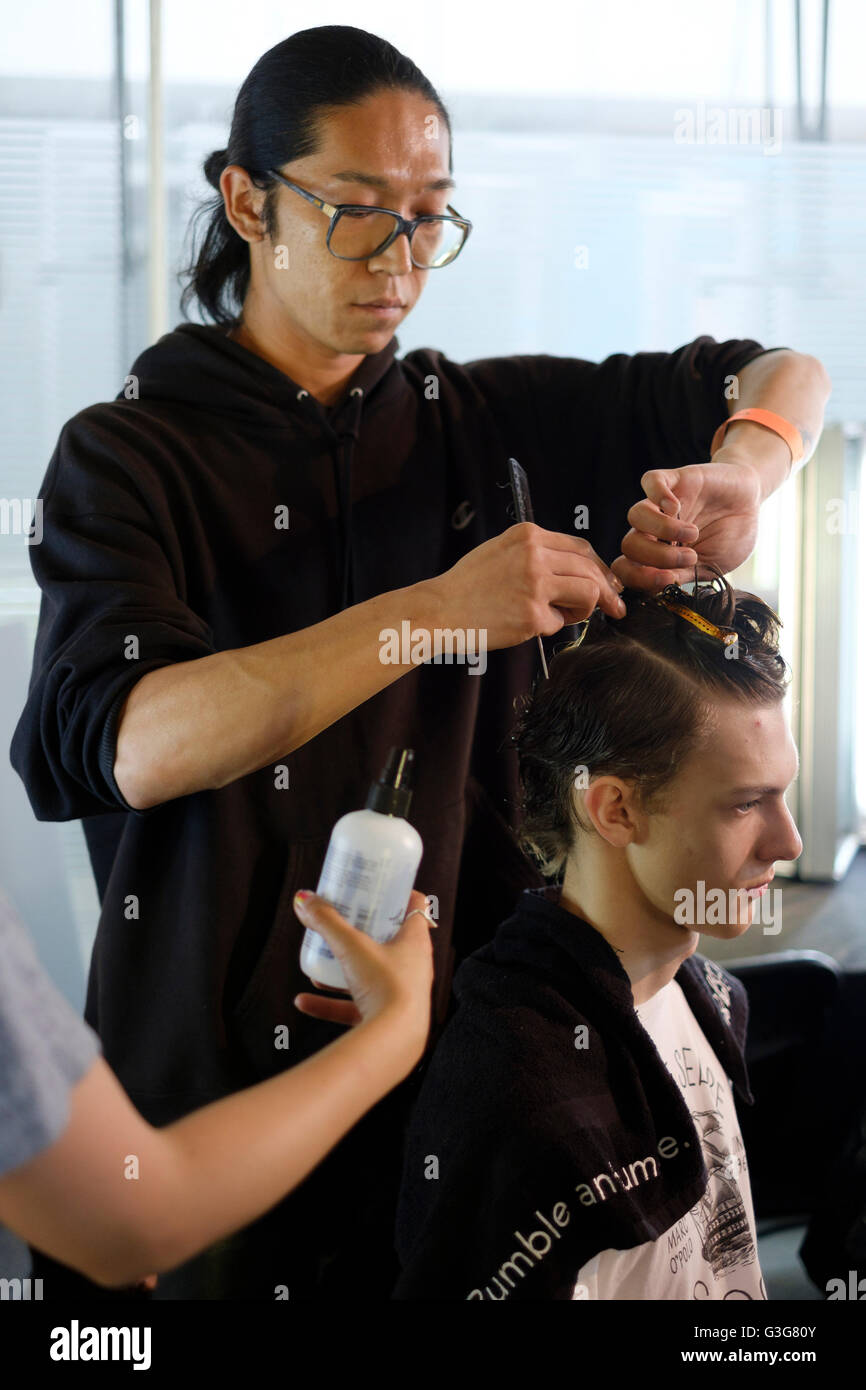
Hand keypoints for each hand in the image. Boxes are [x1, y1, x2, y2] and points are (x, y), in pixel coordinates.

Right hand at [292, 890, 433, 1054]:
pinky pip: (354, 1007)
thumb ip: (327, 922)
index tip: (376, 887)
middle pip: (390, 940)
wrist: (395, 1041)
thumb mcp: (352, 947)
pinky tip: (304, 1002)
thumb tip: (303, 899)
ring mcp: (400, 995)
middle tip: (342, 922)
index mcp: (415, 941)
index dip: (397, 894)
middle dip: (362, 933)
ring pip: (369, 975)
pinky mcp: (385, 1020)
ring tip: (318, 965)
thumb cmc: (385, 986)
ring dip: (342, 970)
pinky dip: (330, 1004)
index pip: (414, 907)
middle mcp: (413, 966)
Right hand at [427, 522, 625, 646]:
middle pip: (590, 569)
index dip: (598, 567)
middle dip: (606, 591)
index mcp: (527, 535)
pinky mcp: (533, 614)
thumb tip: (576, 570)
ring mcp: (535, 584)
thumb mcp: (501, 551)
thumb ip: (536, 554)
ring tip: (564, 615)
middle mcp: (534, 555)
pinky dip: (551, 626)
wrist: (440, 610)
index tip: (607, 582)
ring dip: (584, 608)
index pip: (580, 546)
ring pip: (588, 593)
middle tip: (613, 607)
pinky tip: (529, 624)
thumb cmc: (468, 585)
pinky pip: (561, 622)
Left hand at [611, 458, 762, 591]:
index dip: (638, 578)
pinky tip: (678, 506)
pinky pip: (650, 480)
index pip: (627, 569)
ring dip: (662, 529)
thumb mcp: (711, 566)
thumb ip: (684, 575)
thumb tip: (662, 586)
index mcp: (657, 556)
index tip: (667, 580)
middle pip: (629, 545)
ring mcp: (661, 505)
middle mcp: (653, 531)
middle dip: (657, 557)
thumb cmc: (730, 537)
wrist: (751, 503)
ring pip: (635, 514)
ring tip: (692, 534)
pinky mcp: (675, 479)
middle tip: (691, 557)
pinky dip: (658, 493)